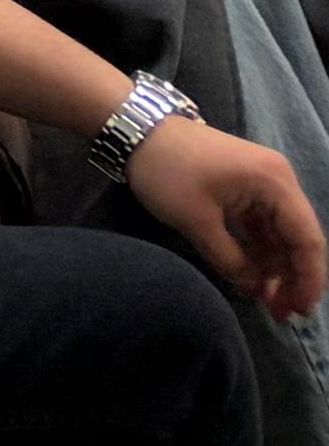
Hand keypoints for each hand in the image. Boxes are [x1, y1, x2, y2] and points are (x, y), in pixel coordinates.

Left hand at [130, 119, 327, 316]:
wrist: (135, 130)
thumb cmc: (167, 170)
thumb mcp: (195, 220)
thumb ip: (230, 259)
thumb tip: (255, 288)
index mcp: (275, 183)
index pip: (307, 239)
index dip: (308, 279)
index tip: (301, 311)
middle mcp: (277, 182)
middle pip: (296, 239)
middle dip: (291, 279)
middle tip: (281, 315)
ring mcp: (261, 185)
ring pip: (279, 236)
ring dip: (274, 269)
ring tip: (268, 304)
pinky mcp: (244, 190)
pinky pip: (260, 228)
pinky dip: (258, 252)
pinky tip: (252, 278)